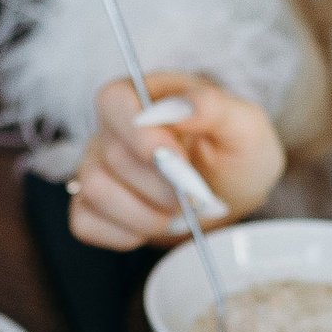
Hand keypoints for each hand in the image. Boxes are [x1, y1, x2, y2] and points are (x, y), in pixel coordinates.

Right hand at [70, 72, 283, 249]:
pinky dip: (126, 234)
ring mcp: (96, 169)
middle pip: (111, 155)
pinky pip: (86, 224)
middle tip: (194, 196)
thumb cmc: (235, 154)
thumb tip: (183, 107)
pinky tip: (154, 224)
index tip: (177, 158)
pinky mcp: (91, 207)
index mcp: (142, 97)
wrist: (232, 196)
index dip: (140, 134)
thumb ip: (215, 108)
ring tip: (177, 213)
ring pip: (96, 191)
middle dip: (159, 185)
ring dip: (144, 214)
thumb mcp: (244, 126)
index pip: (114, 100)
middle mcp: (110, 131)